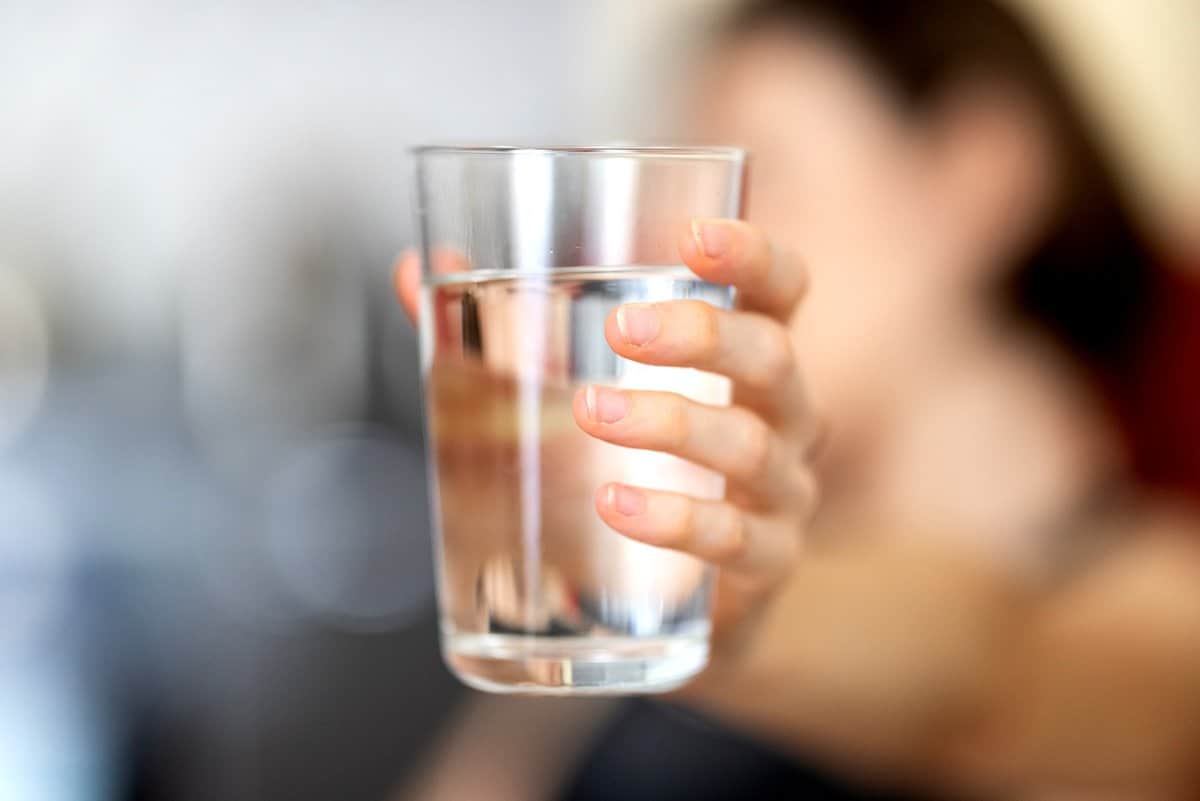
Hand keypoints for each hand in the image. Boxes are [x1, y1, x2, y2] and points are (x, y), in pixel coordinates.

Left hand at [394, 219, 820, 660]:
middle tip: (619, 330)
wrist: (670, 604)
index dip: (753, 254)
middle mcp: (782, 416)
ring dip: (670, 423)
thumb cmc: (631, 468)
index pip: (781, 288)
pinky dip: (675, 519)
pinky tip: (616, 505)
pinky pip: (735, 540)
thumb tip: (414, 270)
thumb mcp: (576, 389)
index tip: (693, 236)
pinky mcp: (765, 564)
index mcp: (745, 356)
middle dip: (700, 335)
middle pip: (771, 357)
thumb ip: (500, 328)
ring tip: (591, 412)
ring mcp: (782, 492)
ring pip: (748, 446)